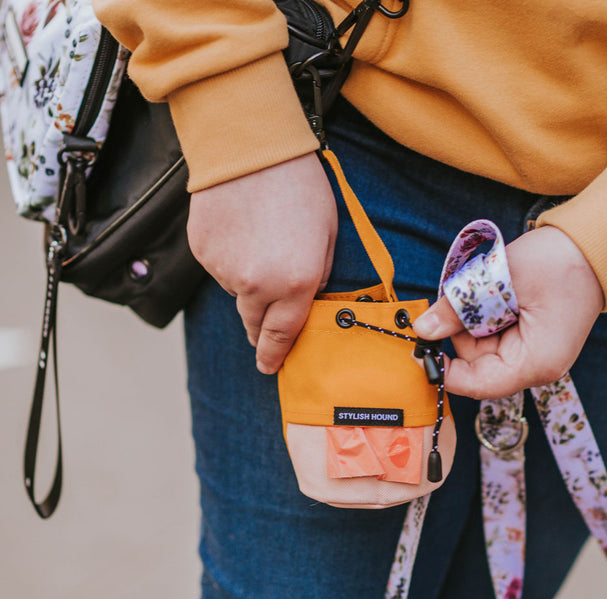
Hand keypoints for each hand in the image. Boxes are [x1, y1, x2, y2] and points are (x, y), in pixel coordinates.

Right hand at [187, 152, 337, 373]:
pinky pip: (218, 269)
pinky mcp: (202, 252)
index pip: (282, 335)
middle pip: (254, 324)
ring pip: (237, 293)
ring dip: (248, 283)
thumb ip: (315, 278)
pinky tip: (241, 231)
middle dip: (262, 325)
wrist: (251, 145)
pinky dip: (230, 260)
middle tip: (268, 314)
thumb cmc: (300, 186)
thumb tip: (301, 304)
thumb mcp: (327, 235)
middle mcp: (257, 285)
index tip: (270, 368)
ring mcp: (224, 270)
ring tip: (261, 242)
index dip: (274, 356)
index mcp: (296, 283)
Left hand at [412, 226, 604, 398]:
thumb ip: (458, 307)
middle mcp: (533, 366)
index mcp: (535, 363)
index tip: (420, 347)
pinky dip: (481, 316)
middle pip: (474, 364)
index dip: (445, 369)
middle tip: (462, 297)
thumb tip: (422, 330)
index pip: (477, 384)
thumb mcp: (500, 278)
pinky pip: (489, 335)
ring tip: (486, 288)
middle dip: (459, 333)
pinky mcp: (525, 340)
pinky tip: (492, 294)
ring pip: (478, 348)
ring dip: (470, 320)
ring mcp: (530, 354)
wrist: (593, 247)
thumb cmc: (558, 262)